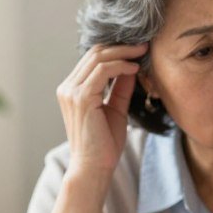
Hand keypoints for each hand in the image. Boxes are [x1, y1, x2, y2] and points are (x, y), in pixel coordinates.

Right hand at [55, 43, 147, 181]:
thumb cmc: (104, 143)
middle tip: (144, 45)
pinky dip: (121, 66)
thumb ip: (121, 88)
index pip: (92, 58)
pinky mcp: (81, 98)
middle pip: (94, 52)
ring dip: (124, 53)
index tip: (138, 49)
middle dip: (122, 46)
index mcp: (72, 89)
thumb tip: (132, 67)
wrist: (94, 167)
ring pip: (98, 58)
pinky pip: (103, 71)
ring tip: (143, 53)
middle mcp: (68, 87)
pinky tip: (135, 69)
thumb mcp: (116, 109)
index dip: (116, 50)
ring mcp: (71, 91)